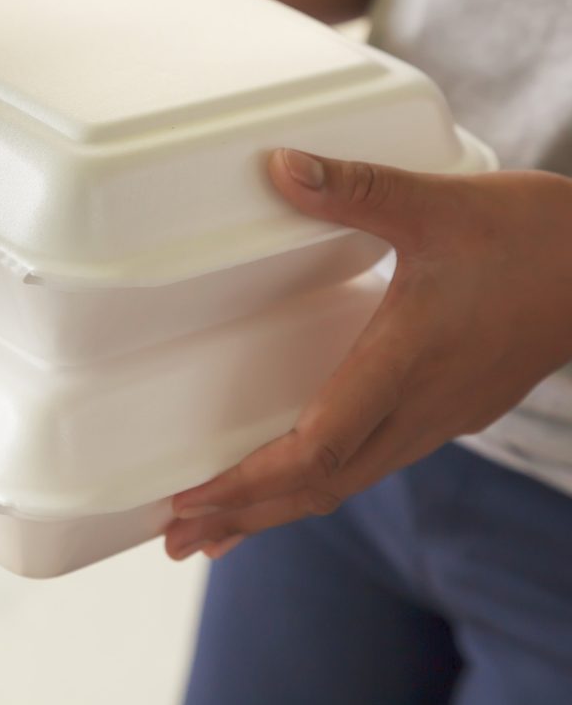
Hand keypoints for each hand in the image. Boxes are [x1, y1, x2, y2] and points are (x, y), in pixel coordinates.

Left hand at [165, 149, 571, 561]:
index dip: (248, 482)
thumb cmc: (530, 237)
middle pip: (317, 487)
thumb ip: (354, 189)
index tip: (189, 499)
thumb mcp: (436, 204)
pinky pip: (368, 463)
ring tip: (214, 530)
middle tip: (173, 537)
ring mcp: (434, 418)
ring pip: (343, 482)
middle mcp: (417, 409)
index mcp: (405, 364)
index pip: (315, 449)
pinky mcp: (444, 410)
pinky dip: (316, 482)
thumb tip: (278, 167)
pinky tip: (293, 476)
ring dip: (276, 508)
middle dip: (244, 515)